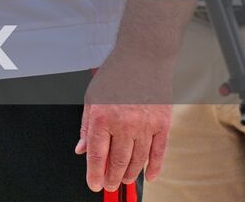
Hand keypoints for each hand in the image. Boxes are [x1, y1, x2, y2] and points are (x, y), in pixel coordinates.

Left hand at [76, 51, 173, 191]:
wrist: (142, 58)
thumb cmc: (115, 75)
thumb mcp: (91, 98)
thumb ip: (86, 126)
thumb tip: (82, 149)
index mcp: (102, 117)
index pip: (97, 154)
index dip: (94, 173)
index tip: (94, 184)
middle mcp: (123, 124)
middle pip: (118, 161)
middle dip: (111, 177)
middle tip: (109, 185)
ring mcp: (145, 126)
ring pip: (137, 160)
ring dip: (129, 174)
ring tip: (123, 180)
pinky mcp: (162, 124)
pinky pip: (159, 152)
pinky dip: (154, 167)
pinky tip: (148, 176)